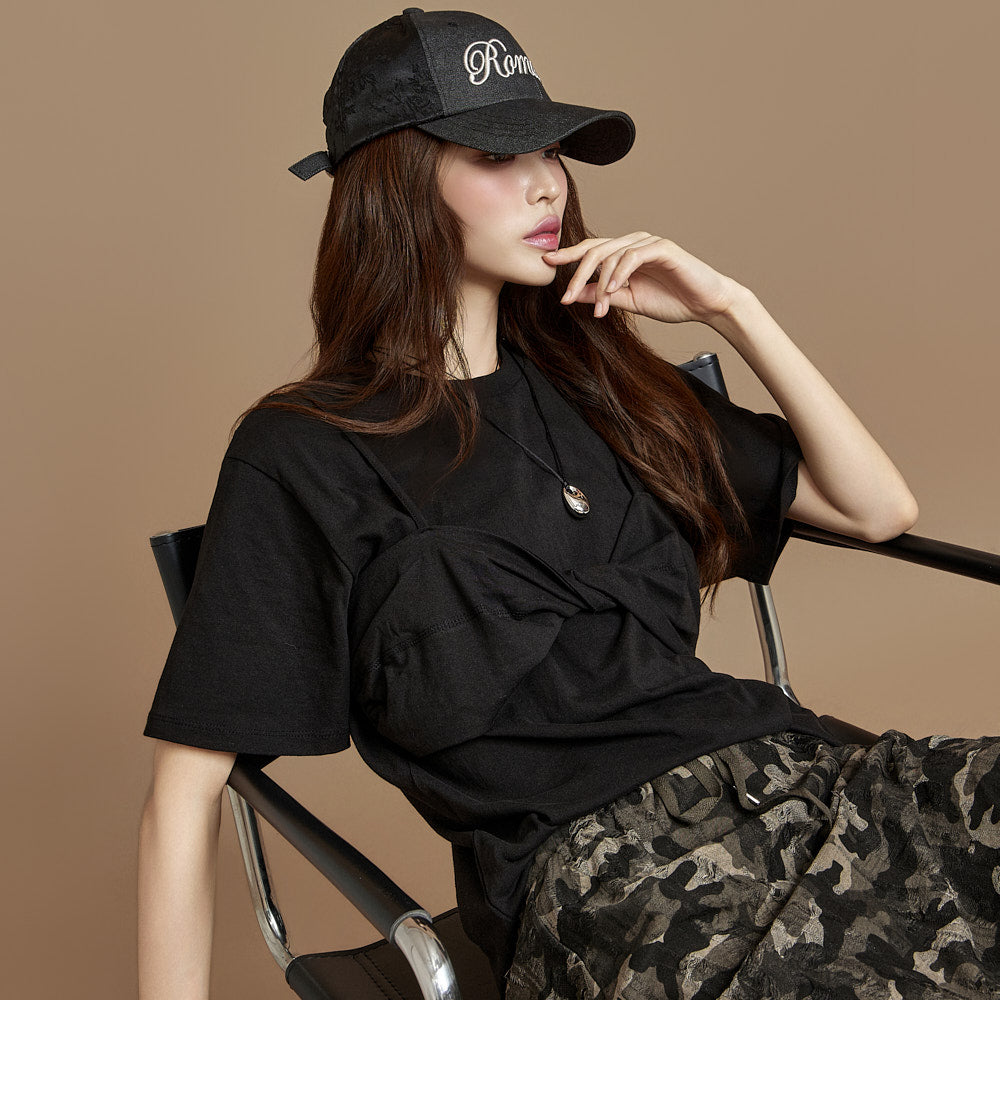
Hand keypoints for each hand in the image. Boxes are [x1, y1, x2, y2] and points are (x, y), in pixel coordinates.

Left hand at [543, 232, 744, 325]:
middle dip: (577, 275)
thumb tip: (576, 295)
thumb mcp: (629, 302)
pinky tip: (614, 290)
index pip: (590, 250)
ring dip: (601, 283)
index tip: (546, 264)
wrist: (706, 304)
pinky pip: (633, 256)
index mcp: (623, 254)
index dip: (568, 256)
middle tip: (566, 297)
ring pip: (612, 255)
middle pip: (595, 250)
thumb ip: (604, 295)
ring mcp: (648, 243)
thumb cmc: (671, 300)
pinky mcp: (662, 248)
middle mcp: (633, 243)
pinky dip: (620, 273)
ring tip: (599, 306)